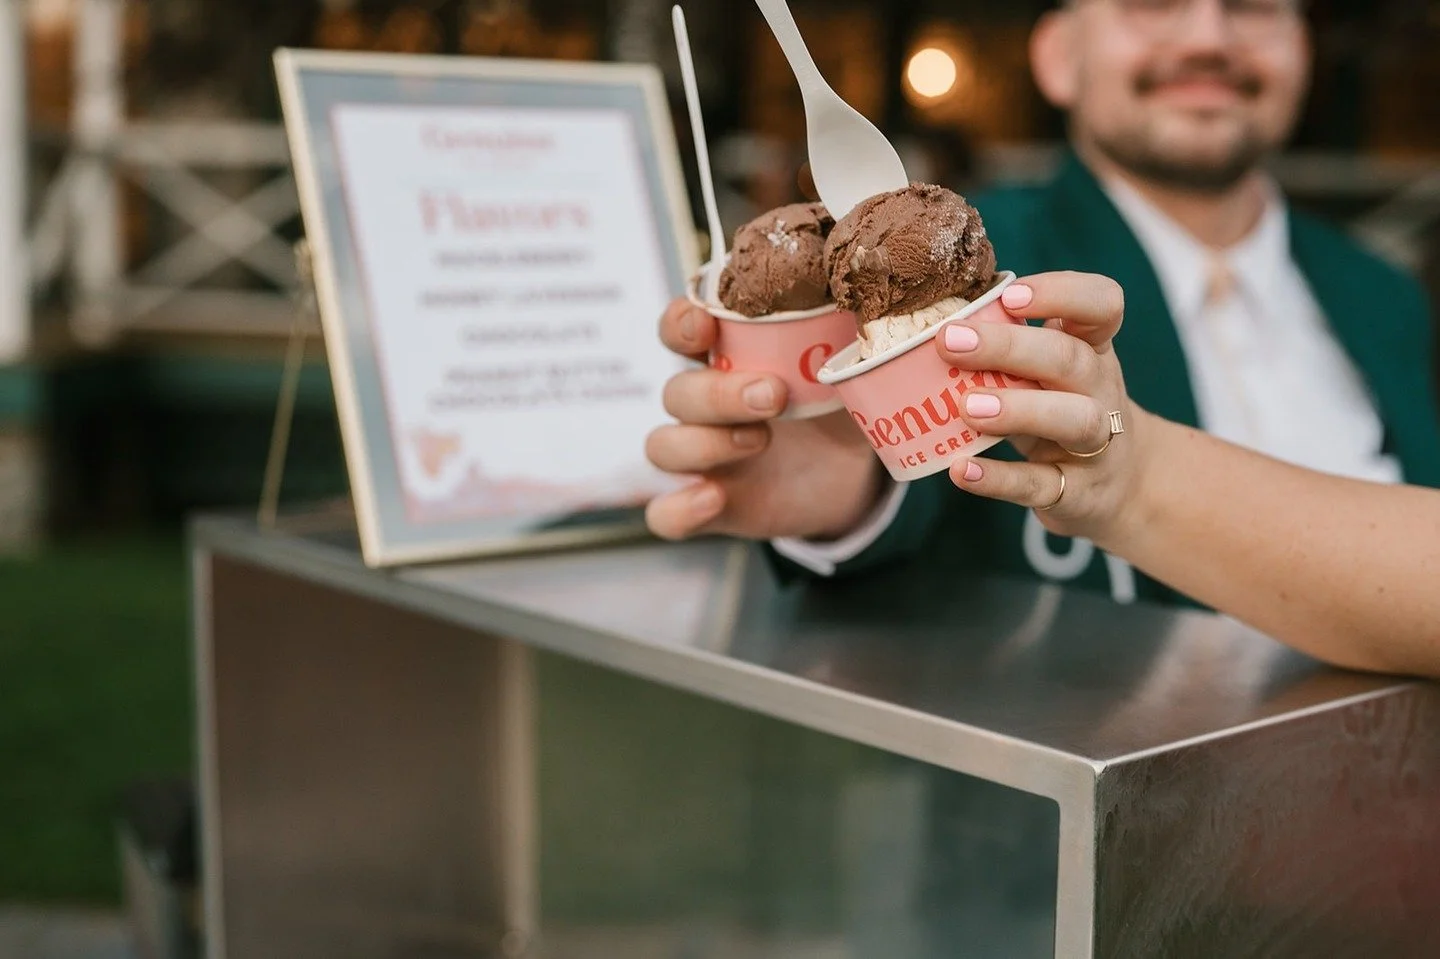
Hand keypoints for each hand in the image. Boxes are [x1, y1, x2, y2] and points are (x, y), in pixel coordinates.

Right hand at [644, 298, 884, 540]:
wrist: (852, 474)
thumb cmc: (838, 404)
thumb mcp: (848, 367)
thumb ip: (844, 335)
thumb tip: (871, 299)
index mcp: (728, 357)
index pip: (679, 331)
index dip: (680, 325)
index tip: (706, 325)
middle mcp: (705, 405)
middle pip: (676, 392)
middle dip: (719, 392)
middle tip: (775, 395)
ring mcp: (702, 457)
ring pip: (663, 446)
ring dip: (704, 442)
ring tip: (759, 440)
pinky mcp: (710, 505)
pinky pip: (667, 514)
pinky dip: (679, 508)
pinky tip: (712, 499)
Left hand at [936, 271, 1155, 549]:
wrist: (1119, 486)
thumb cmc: (1061, 410)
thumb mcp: (1048, 373)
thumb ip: (1007, 345)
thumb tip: (919, 323)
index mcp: (1092, 348)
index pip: (1101, 304)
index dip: (1062, 293)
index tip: (1009, 294)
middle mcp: (1100, 390)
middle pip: (1071, 358)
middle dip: (1010, 347)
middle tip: (950, 341)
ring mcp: (1096, 443)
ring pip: (1074, 419)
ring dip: (1019, 409)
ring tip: (966, 407)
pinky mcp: (1078, 493)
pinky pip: (1040, 486)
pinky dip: (999, 479)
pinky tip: (960, 469)